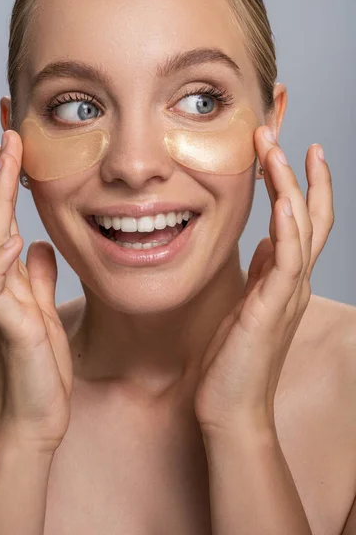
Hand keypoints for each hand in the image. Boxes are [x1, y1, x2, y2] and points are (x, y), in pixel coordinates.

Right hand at [0, 130, 73, 454]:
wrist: (36, 415)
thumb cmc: (41, 365)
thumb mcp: (44, 310)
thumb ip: (37, 278)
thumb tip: (35, 245)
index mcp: (12, 277)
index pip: (8, 219)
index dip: (11, 183)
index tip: (19, 145)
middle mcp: (2, 282)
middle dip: (2, 175)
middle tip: (9, 132)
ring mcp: (1, 301)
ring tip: (6, 158)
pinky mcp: (10, 324)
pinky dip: (0, 260)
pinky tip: (9, 235)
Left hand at [194, 127, 333, 435]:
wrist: (231, 407)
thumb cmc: (235, 357)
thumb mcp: (249, 302)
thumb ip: (262, 271)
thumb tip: (266, 240)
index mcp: (285, 278)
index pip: (301, 221)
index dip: (299, 185)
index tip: (286, 150)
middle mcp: (293, 281)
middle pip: (309, 216)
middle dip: (298, 173)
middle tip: (280, 135)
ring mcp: (288, 294)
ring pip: (301, 228)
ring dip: (291, 187)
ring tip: (277, 151)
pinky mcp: (273, 309)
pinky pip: (287, 261)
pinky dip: (288, 229)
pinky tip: (283, 201)